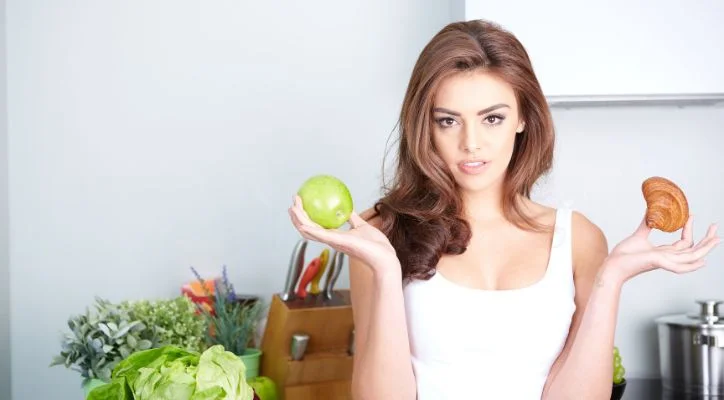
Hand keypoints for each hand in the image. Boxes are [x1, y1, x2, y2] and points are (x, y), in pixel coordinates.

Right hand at [288, 195, 399, 273]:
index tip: (300, 204)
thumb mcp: (362, 226)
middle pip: (306, 229)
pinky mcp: (337, 242)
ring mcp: (332, 241)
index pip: (314, 227)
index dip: (304, 217)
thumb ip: (353, 218)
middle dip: (297, 217)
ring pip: (308, 232)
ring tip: (292, 208)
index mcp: (334, 236)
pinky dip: (309, 230)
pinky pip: (320, 235)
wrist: (383, 256)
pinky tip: (302, 223)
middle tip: (292, 204)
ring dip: (298, 220)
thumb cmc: (375, 244)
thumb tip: (348, 207)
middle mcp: (330, 239)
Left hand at [603, 213, 719, 284]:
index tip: (692, 215)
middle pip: (693, 250)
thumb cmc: (623, 255)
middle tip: (716, 227)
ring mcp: (665, 261)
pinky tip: (702, 261)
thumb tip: (650, 211)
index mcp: (664, 252)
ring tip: (716, 239)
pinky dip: (691, 266)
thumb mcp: (639, 236)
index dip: (690, 229)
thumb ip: (646, 224)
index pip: (684, 242)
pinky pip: (679, 267)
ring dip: (705, 249)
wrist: (613, 264)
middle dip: (706, 240)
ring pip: (691, 257)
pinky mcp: (658, 263)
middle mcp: (668, 258)